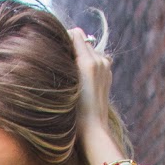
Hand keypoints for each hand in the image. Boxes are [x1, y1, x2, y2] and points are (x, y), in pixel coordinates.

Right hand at [70, 24, 113, 142]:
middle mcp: (100, 61)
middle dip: (72, 47)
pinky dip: (90, 62)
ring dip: (81, 55)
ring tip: (73, 72)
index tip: (56, 49)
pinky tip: (83, 78)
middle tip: (62, 62)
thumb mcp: (66, 84)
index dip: (64, 39)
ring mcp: (106, 67)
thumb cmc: (74, 113)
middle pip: (83, 40)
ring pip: (90, 49)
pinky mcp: (108, 74)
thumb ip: (67, 60)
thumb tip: (66, 40)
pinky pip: (97, 59)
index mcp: (88, 62)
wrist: (92, 130)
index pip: (75, 34)